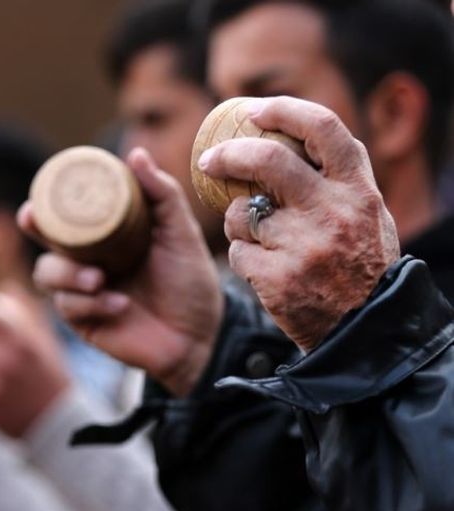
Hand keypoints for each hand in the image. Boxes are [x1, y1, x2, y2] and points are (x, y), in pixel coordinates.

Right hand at [20, 148, 222, 396]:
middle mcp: (87, 262)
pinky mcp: (84, 321)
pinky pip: (69, 306)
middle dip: (36, 232)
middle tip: (35, 222)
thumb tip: (135, 154)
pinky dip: (91, 303)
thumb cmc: (190, 281)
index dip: (44, 206)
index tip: (37, 196)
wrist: (202, 334)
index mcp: (105, 238)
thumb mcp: (179, 233)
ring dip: (67, 274)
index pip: (67, 217)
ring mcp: (83, 292)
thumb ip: (161, 194)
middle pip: (45, 243)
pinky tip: (118, 305)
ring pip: (48, 275)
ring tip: (98, 279)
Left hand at [198, 96, 399, 350]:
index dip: (285, 110)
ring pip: (242, 213)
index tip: (254, 110)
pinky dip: (241, 257)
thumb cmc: (361, 266)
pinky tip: (262, 269)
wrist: (364, 334)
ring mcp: (305, 246)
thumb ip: (337, 178)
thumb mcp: (368, 216)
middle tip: (208, 160)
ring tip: (257, 239)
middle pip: (269, 161)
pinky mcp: (278, 278)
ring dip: (237, 222)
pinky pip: (237, 252)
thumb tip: (290, 133)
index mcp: (358, 190)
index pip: (324, 128)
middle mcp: (333, 212)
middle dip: (230, 154)